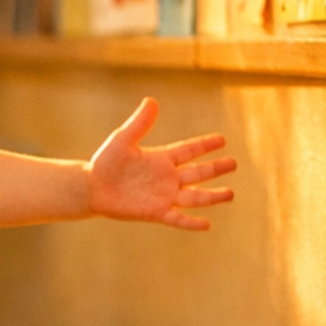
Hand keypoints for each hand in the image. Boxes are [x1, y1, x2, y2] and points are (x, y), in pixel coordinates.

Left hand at [86, 97, 235, 229]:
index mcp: (162, 158)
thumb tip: (152, 100)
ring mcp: (164, 196)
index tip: (222, 140)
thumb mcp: (123, 140)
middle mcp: (167, 177)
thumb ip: (139, 123)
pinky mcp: (156, 212)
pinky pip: (177, 219)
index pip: (189, 150)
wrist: (92, 188)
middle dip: (215, 168)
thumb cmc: (105, 162)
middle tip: (234, 164)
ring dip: (212, 196)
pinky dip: (191, 222)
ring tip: (231, 194)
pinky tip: (207, 225)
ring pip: (194, 196)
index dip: (205, 145)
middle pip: (198, 173)